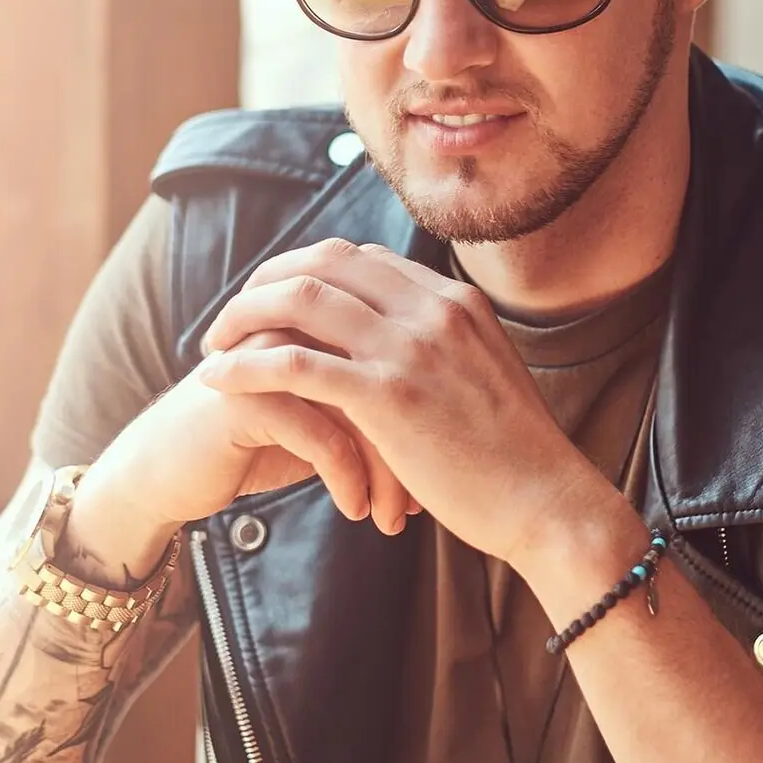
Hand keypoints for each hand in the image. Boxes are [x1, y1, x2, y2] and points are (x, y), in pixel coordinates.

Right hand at [64, 325, 415, 584]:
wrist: (167, 470)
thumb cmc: (257, 444)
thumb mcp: (325, 420)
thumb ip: (374, 404)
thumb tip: (444, 431)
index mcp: (328, 318)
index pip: (404, 357)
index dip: (431, 414)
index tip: (446, 472)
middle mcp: (304, 327)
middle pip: (389, 379)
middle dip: (416, 447)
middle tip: (427, 501)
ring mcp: (274, 355)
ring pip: (361, 408)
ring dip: (387, 472)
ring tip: (396, 517)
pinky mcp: (248, 396)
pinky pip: (322, 437)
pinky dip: (349, 480)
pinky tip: (358, 512)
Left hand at [197, 238, 607, 566]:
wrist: (550, 504)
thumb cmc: (517, 463)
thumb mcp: (484, 381)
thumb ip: (443, 355)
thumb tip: (402, 362)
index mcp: (455, 301)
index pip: (361, 257)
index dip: (305, 272)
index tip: (272, 301)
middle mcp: (432, 309)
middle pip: (325, 261)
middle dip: (265, 282)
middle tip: (230, 318)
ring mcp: (411, 347)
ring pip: (302, 298)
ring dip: (244, 315)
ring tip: (212, 345)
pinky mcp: (388, 395)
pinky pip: (296, 362)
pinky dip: (247, 365)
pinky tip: (217, 381)